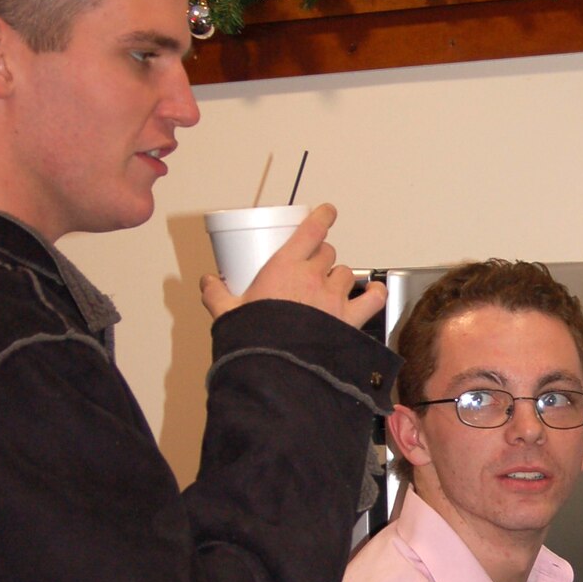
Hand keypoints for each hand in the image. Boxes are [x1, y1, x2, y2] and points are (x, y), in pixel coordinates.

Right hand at [200, 203, 386, 329]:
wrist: (277, 370)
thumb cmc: (256, 340)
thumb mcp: (229, 314)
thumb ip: (217, 295)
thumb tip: (207, 283)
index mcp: (284, 268)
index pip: (311, 230)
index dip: (322, 216)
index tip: (326, 211)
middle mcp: (313, 277)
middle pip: (327, 253)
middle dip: (321, 257)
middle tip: (311, 268)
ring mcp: (333, 298)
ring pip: (345, 273)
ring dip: (339, 277)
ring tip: (330, 288)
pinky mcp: (350, 321)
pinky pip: (373, 299)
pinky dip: (375, 294)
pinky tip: (372, 293)